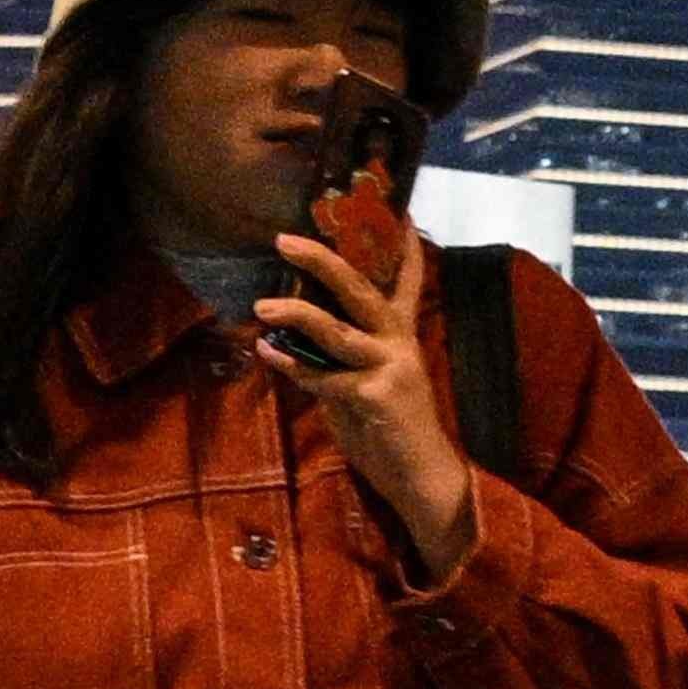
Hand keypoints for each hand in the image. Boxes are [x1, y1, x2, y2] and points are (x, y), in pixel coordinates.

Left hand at [253, 173, 484, 577]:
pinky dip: (293, 365)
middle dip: (324, 260)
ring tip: (264, 304)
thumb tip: (292, 341)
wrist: (423, 478)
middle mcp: (400, 344)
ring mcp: (389, 369)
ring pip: (339, 330)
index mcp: (402, 337)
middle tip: (287, 239)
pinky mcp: (374, 397)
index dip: (402, 246)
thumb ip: (337, 359)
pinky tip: (268, 353)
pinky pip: (324, 376)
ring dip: (298, 313)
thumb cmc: (389, 432)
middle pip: (363, 289)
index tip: (397, 210)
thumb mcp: (363, 385)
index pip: (405, 281)